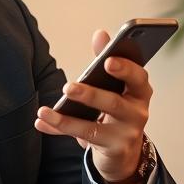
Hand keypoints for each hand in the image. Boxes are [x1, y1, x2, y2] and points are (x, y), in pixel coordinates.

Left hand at [33, 28, 152, 183]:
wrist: (124, 150)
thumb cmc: (117, 110)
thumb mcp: (115, 86)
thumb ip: (105, 60)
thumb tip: (100, 33)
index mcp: (140, 91)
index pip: (138, 77)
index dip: (125, 68)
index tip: (108, 60)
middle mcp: (138, 112)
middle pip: (115, 103)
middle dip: (91, 94)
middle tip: (69, 87)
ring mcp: (127, 133)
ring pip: (96, 124)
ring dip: (68, 118)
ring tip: (45, 111)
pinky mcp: (113, 148)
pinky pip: (83, 137)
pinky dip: (60, 128)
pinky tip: (42, 121)